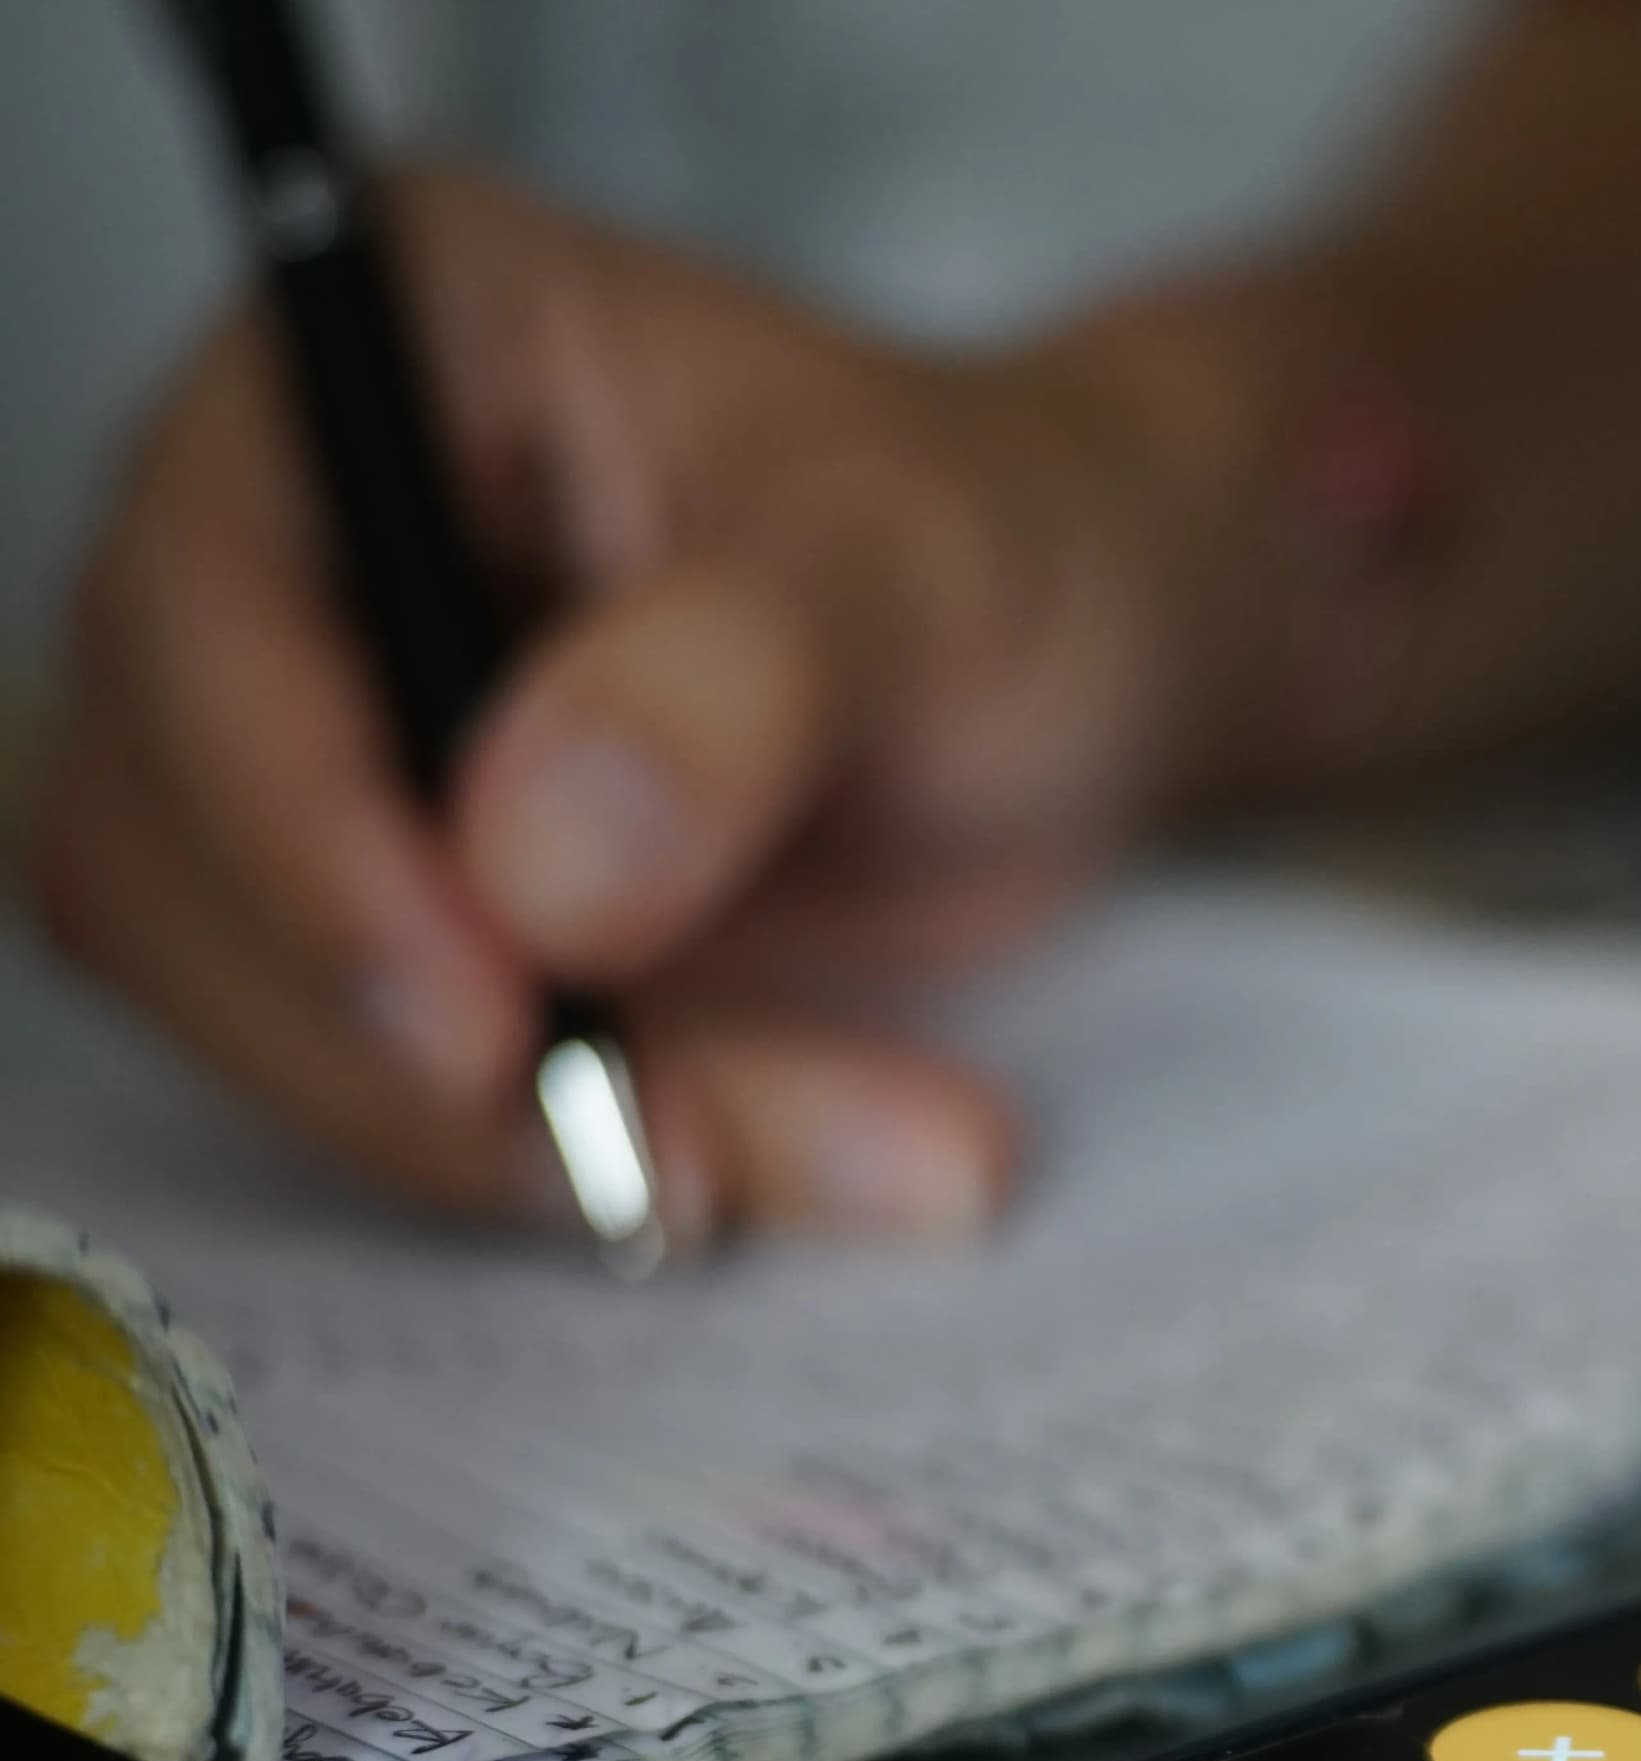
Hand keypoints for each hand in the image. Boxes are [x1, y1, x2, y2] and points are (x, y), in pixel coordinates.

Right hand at [30, 168, 1345, 1241]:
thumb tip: (536, 873)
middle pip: (170, 836)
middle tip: (677, 1163)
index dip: (297, 833)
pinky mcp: (380, 908)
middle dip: (415, 1046)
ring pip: (258, 1002)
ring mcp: (306, 731)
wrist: (1089, 667)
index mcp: (373, 336)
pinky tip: (762, 1163)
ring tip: (830, 1154)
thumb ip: (738, 684)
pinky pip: (378, 1086)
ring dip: (508, 1142)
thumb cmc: (1008, 551)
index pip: (198, 603)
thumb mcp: (921, 574)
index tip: (480, 1024)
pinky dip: (566, 1161)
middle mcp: (279, 527)